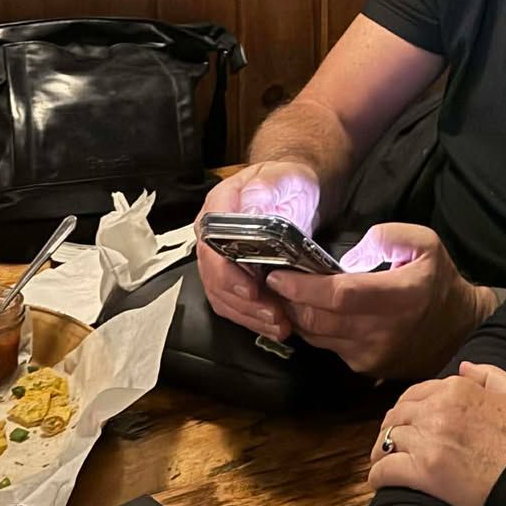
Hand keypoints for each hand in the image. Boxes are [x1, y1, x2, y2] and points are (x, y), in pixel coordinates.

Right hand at [195, 158, 320, 340]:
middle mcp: (211, 236)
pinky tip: (272, 325)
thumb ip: (265, 192)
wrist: (295, 190)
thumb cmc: (287, 182)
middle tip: (274, 316)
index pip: (210, 247)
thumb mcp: (281, 179)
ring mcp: (219, 258)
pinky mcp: (233, 275)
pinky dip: (252, 318)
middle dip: (243, 303)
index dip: (228, 273)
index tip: (252, 290)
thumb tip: (251, 213)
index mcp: (217, 208)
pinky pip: (233, 303)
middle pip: (214, 279)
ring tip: (278, 326)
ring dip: (249, 316)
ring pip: (222, 297)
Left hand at [267, 225, 494, 378]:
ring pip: (316, 336)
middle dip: (288, 300)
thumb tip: (350, 256)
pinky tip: (308, 310)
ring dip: (295, 315)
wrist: (460, 329)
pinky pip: (327, 346)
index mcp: (400, 296)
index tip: (277, 273)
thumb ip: (389, 236)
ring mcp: (371, 355)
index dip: (304, 286)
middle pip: (319, 319)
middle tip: (271, 280)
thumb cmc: (438, 280)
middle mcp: (382, 331)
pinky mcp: (364, 367)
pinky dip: (312, 327)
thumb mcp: (426, 243)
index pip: (340, 294)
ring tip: (282, 294)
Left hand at [369, 362, 505, 505]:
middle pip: (398, 415)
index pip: (417, 393)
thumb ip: (490, 375)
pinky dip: (379, 475)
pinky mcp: (424, 473)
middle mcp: (438, 409)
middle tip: (389, 443)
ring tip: (382, 461)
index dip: (408, 408)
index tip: (407, 421)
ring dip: (382, 450)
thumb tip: (462, 367)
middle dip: (391, 428)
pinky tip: (379, 481)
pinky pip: (387, 469)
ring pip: (388, 439)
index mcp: (458, 389)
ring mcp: (429, 441)